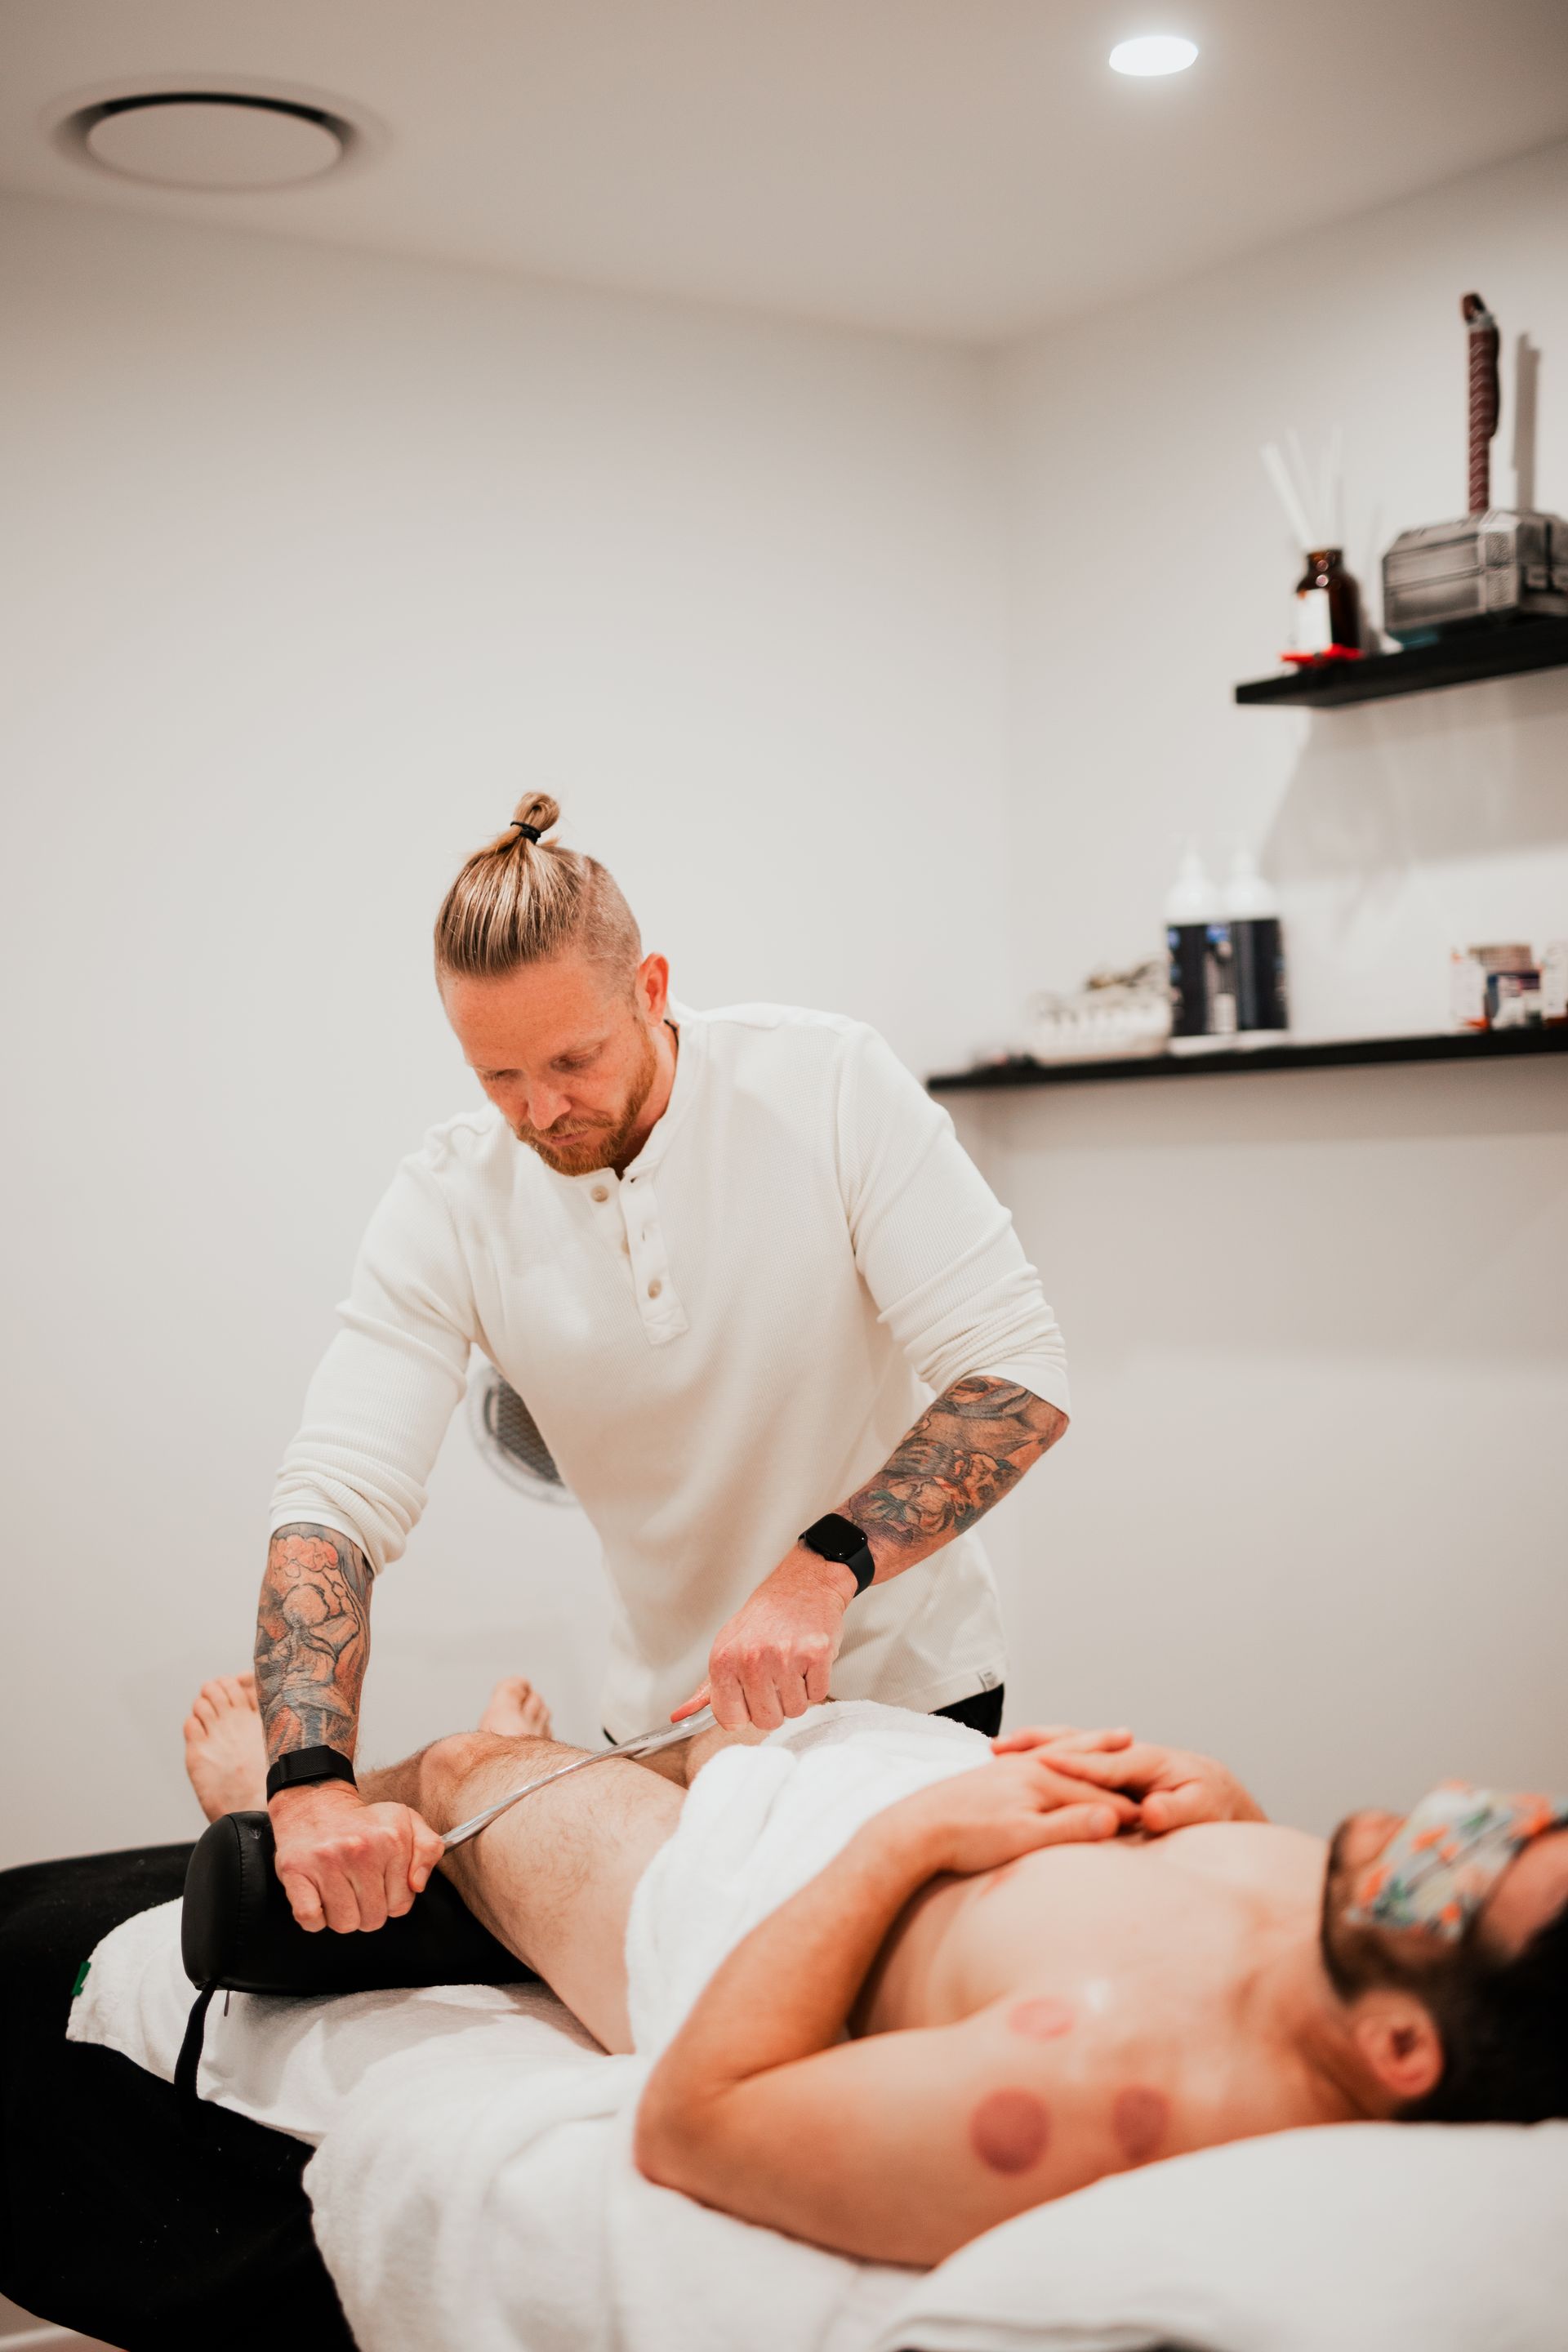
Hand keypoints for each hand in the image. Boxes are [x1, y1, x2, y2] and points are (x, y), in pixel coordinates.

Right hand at [269, 1781, 446, 1932]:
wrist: (314, 1804)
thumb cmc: (362, 1821)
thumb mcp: (406, 1823)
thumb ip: (428, 1849)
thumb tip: (417, 1885)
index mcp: (392, 1839)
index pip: (401, 1904)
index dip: (391, 1901)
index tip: (381, 1885)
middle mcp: (360, 1850)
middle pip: (372, 1919)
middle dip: (367, 1911)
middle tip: (358, 1889)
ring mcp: (326, 1861)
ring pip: (343, 1924)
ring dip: (341, 1916)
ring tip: (339, 1891)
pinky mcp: (295, 1871)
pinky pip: (310, 1918)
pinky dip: (315, 1919)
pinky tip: (319, 1899)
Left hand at [673, 1550, 852, 1731]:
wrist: (804, 1583)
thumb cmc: (767, 1616)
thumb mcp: (728, 1646)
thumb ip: (708, 1687)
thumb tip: (682, 1715)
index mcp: (724, 1660)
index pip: (731, 1720)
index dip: (746, 1712)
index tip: (751, 1697)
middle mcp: (751, 1659)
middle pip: (767, 1720)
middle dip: (775, 1704)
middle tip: (776, 1676)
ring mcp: (785, 1656)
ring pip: (795, 1710)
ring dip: (797, 1693)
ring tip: (792, 1664)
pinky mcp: (815, 1654)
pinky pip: (817, 1694)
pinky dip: (816, 1682)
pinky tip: (807, 1659)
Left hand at [882, 1751, 1136, 1877]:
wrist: (914, 1830)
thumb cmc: (968, 1838)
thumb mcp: (1025, 1839)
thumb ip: (1071, 1826)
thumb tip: (1115, 1817)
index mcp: (1041, 1780)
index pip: (1096, 1794)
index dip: (1125, 1805)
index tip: (1154, 1813)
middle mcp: (1026, 1767)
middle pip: (1076, 1761)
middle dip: (1103, 1752)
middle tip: (1131, 1739)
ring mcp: (1006, 1769)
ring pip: (1053, 1755)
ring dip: (1078, 1745)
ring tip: (1095, 1736)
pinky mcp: (989, 1777)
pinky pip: (1030, 1760)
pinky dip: (1048, 1755)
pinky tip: (1045, 1760)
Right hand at [994, 1727, 1264, 1831]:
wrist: (1224, 1797)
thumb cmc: (1213, 1807)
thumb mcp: (1202, 1811)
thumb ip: (1177, 1812)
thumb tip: (1152, 1811)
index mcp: (1148, 1762)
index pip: (1104, 1764)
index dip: (1073, 1765)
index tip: (1042, 1765)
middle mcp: (1129, 1754)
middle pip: (1077, 1743)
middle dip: (1039, 1744)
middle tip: (1001, 1746)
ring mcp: (1118, 1759)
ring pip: (1070, 1745)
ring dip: (1036, 1746)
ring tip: (1000, 1748)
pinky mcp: (1112, 1769)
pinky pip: (1072, 1756)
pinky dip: (1045, 1755)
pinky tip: (1021, 1763)